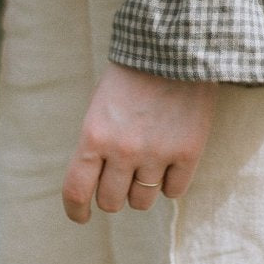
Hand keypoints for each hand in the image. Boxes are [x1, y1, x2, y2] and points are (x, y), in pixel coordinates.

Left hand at [62, 61, 216, 222]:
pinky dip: (170, 182)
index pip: (77, 191)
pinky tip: (170, 161)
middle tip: (121, 177)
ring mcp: (157, 153)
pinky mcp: (188, 152)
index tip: (82, 216)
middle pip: (111, 201)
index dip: (76, 210)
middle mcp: (123, 150)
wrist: (175, 48)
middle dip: (113, 194)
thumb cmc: (133, 75)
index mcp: (94, 136)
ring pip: (142, 201)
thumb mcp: (100, 106)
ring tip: (148, 165)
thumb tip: (96, 185)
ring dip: (141, 190)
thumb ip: (96, 144)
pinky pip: (174, 191)